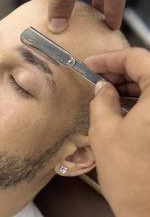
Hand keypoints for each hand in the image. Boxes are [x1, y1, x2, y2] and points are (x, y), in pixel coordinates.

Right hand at [85, 48, 149, 216]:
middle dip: (119, 71)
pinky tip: (121, 106)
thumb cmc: (131, 176)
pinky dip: (140, 99)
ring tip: (105, 91)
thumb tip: (102, 87)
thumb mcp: (104, 131)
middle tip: (96, 76)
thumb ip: (101, 99)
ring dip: (130, 84)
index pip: (137, 58)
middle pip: (147, 70)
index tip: (91, 64)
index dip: (109, 58)